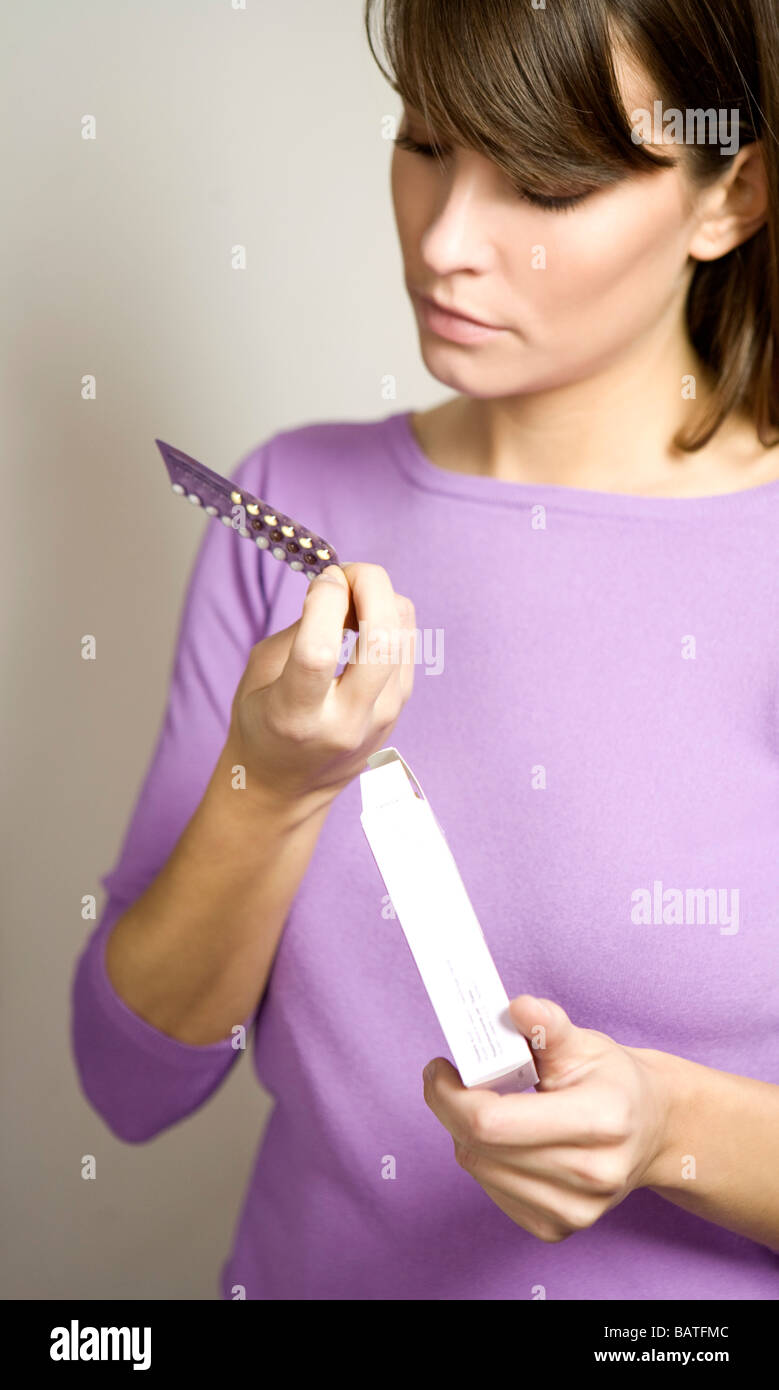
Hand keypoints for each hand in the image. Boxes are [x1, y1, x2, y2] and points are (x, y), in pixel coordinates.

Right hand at [228, 562, 416, 806]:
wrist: (286, 787)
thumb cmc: (263, 722)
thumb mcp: (261, 672)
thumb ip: (303, 627)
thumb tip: (342, 583)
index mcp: (296, 716)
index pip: (320, 651)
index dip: (326, 600)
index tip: (321, 579)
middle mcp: (345, 722)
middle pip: (382, 640)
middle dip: (371, 585)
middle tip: (348, 574)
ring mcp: (380, 720)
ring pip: (403, 635)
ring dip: (381, 598)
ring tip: (351, 600)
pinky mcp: (399, 711)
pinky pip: (408, 645)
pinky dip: (389, 619)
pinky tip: (362, 622)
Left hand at [422, 995, 671, 1241]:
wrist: (650, 1131)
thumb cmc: (613, 1081)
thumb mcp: (585, 1044)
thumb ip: (548, 1026)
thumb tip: (517, 1007)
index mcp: (602, 1120)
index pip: (494, 1122)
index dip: (451, 1095)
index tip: (439, 1068)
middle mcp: (593, 1174)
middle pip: (480, 1147)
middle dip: (450, 1107)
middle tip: (449, 1078)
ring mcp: (576, 1211)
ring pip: (479, 1169)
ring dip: (464, 1132)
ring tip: (481, 1103)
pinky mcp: (558, 1228)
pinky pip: (491, 1190)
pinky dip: (483, 1158)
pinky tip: (500, 1136)